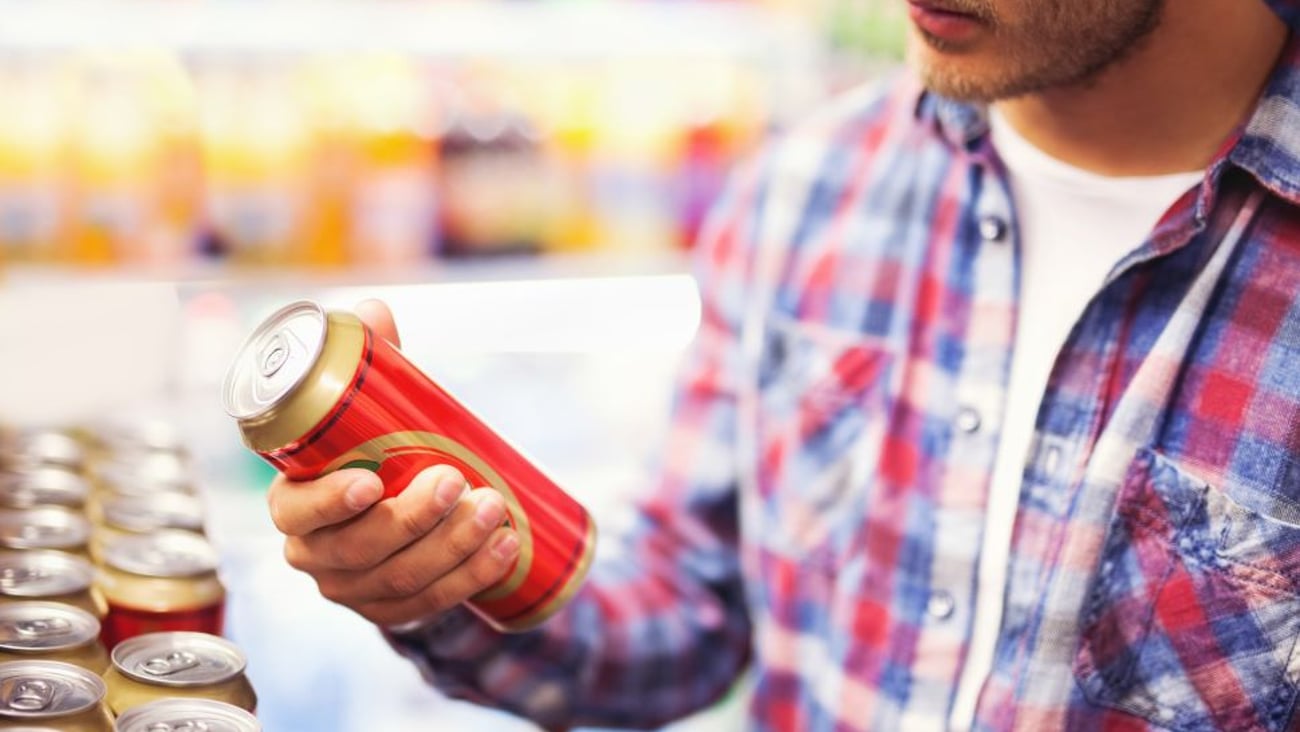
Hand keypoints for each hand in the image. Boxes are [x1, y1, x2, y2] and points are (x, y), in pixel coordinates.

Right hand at [266, 299, 520, 626]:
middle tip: (459, 481)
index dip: (329, 503)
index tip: (373, 481)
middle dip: (414, 519)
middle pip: (360, 549)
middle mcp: (316, 555)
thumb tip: (374, 311)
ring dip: (454, 547)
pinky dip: (470, 577)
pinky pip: (430, 603)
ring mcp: (354, 589)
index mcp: (294, 505)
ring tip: (497, 509)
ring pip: (401, 579)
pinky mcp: (392, 612)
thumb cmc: (372, 453)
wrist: (392, 523)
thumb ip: (370, 363)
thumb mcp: (368, 412)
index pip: (298, 513)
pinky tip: (504, 550)